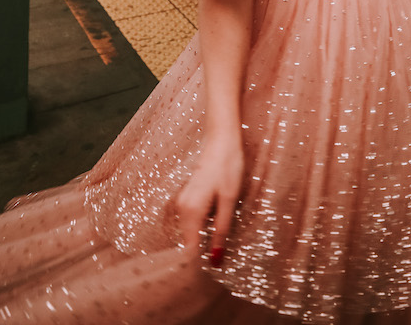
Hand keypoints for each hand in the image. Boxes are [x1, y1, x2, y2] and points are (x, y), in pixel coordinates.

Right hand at [173, 135, 244, 263]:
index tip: (213, 271)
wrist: (221, 140)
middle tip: (219, 262)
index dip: (199, 263)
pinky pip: (191, 221)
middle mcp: (181, 208)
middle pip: (188, 242)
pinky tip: (215, 228)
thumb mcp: (228, 200)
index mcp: (191, 211)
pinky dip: (201, 229)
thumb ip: (220, 230)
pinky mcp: (187, 197)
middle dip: (201, 254)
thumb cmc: (228, 167)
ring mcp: (182, 202)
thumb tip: (215, 259)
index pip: (189, 249)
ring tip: (219, 247)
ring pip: (190, 232)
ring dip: (201, 241)